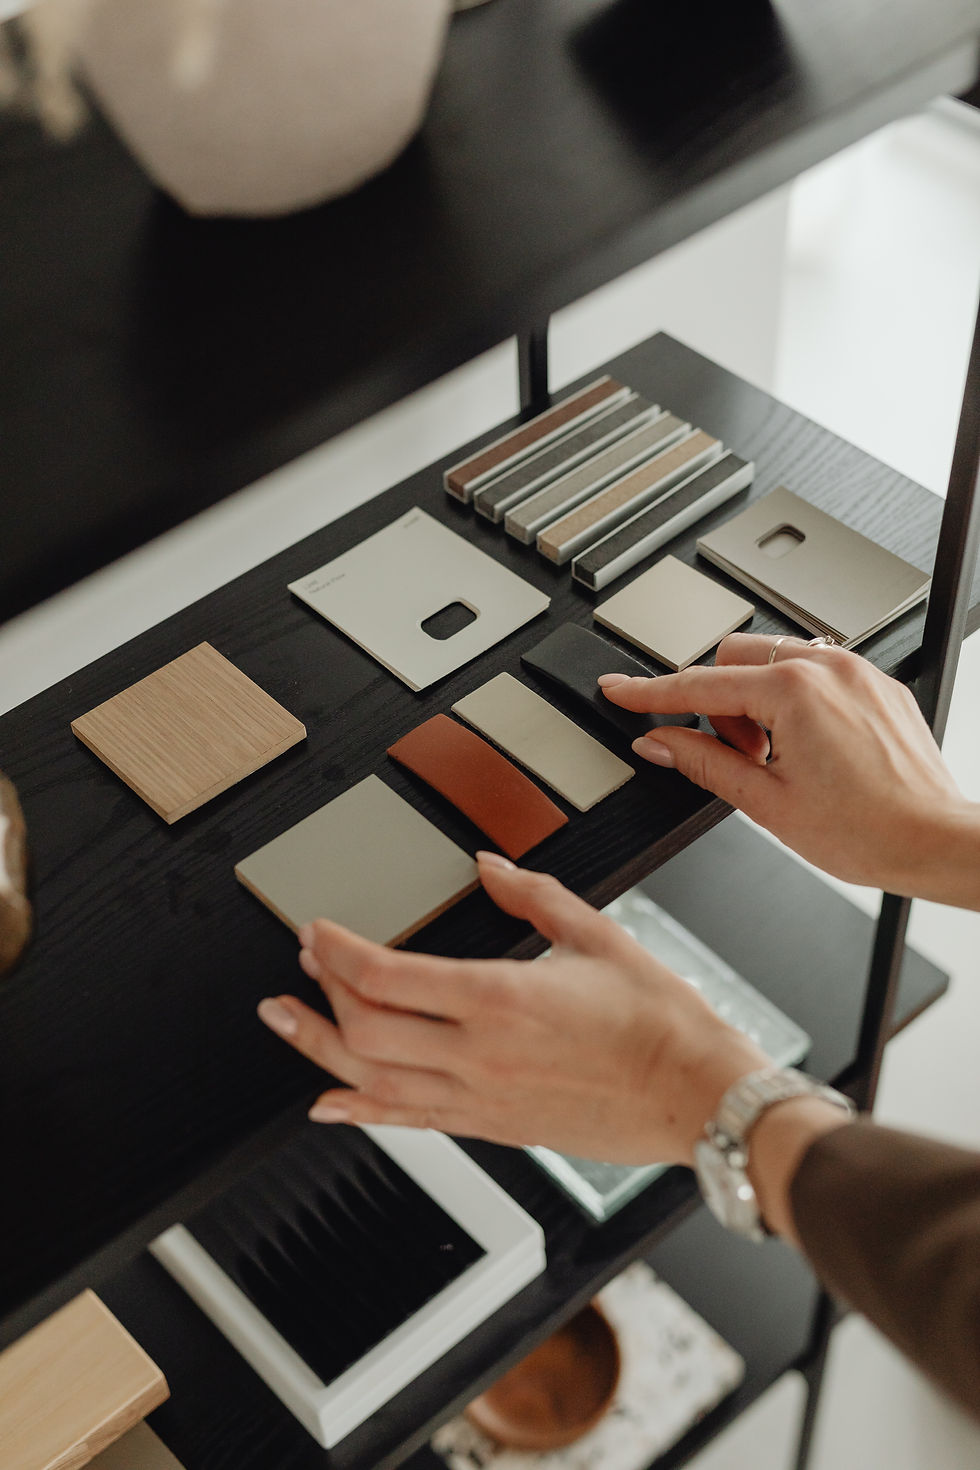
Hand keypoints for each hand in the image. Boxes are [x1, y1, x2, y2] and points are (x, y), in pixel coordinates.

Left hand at [257, 853, 766, 1166]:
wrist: (694, 1093)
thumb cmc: (657, 1020)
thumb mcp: (596, 934)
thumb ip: (531, 894)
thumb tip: (489, 866)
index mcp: (499, 998)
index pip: (386, 977)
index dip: (337, 952)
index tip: (317, 931)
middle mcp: (478, 1055)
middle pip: (366, 1029)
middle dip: (323, 991)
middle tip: (306, 962)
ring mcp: (480, 1098)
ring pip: (372, 1081)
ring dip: (318, 1048)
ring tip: (285, 1022)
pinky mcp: (492, 1127)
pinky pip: (409, 1123)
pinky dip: (361, 1110)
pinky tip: (331, 1103)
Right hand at [599, 633, 977, 899]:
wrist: (936, 841)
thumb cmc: (869, 831)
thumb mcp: (766, 803)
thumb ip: (703, 763)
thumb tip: (660, 743)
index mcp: (793, 691)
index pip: (699, 684)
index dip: (649, 692)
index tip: (618, 690)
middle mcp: (827, 667)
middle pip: (734, 658)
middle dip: (718, 702)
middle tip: (734, 756)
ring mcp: (856, 671)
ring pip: (774, 661)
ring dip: (756, 701)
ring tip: (775, 759)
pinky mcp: (876, 684)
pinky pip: (815, 672)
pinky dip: (793, 702)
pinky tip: (806, 750)